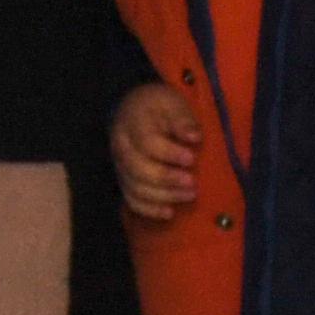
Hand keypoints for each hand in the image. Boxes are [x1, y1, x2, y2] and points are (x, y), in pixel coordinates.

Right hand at [112, 80, 205, 219]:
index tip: (191, 158)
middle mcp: (121, 146)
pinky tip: (169, 212)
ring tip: (190, 195)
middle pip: (137, 168)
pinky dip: (150, 209)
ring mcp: (120, 165)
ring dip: (164, 195)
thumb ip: (183, 118)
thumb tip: (193, 136)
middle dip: (167, 178)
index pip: (146, 142)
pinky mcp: (125, 180)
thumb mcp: (173, 103)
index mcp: (132, 123)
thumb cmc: (160, 108)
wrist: (135, 109)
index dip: (169, 153)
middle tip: (192, 182)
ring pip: (136, 187)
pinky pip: (132, 200)